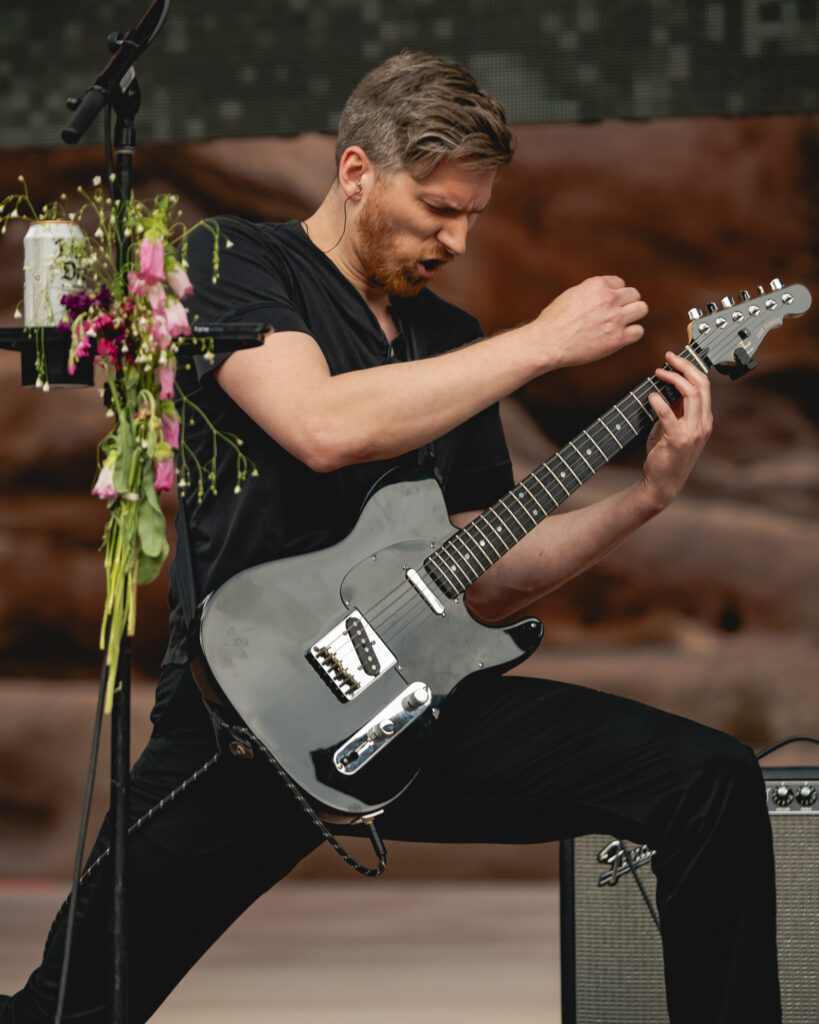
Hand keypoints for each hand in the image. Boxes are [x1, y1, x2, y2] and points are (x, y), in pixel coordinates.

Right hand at [535, 275, 648, 368]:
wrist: (548, 343)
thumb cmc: (554, 321)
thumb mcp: (571, 295)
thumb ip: (592, 292)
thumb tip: (606, 292)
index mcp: (596, 285)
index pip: (620, 283)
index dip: (614, 294)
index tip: (606, 305)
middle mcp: (608, 298)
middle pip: (634, 294)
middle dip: (627, 303)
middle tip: (616, 315)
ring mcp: (615, 318)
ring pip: (642, 309)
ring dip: (634, 316)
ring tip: (621, 324)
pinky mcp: (617, 338)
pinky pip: (638, 331)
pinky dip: (631, 334)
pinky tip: (620, 337)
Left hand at [642, 350, 712, 508]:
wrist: (662, 484)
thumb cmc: (665, 457)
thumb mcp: (671, 430)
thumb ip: (673, 412)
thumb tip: (665, 389)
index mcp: (704, 421)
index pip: (704, 387)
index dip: (690, 369)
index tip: (674, 360)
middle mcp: (703, 424)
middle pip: (701, 385)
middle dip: (685, 367)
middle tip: (668, 358)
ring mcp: (693, 432)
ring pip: (692, 394)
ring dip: (674, 379)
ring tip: (659, 373)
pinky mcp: (678, 440)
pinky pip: (670, 414)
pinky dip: (659, 402)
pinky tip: (651, 397)